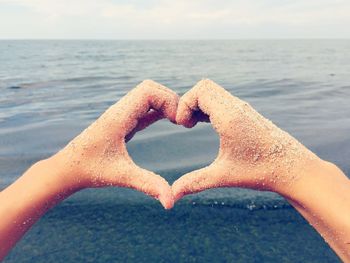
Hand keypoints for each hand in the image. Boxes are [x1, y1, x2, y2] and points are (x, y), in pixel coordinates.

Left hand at [53, 80, 178, 208]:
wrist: (67, 169)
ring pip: (147, 96)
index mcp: (119, 117)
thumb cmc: (90, 170)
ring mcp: (121, 115)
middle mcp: (120, 110)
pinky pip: (144, 109)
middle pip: (150, 89)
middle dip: (170, 100)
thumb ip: (148, 185)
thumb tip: (170, 203)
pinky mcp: (122, 122)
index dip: (168, 101)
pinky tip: (169, 121)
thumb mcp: (121, 176)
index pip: (148, 91)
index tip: (178, 122)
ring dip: (165, 104)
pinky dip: (159, 111)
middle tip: (182, 121)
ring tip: (178, 122)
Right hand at [172, 79, 319, 200]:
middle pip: (205, 87)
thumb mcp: (224, 176)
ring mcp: (242, 109)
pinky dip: (209, 108)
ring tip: (192, 126)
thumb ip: (195, 182)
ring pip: (214, 93)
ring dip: (199, 105)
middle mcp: (237, 107)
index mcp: (230, 117)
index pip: (200, 90)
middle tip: (185, 125)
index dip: (184, 104)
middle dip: (189, 103)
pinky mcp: (246, 113)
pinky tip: (206, 125)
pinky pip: (221, 100)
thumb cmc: (262, 172)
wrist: (294, 169)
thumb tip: (172, 195)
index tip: (182, 125)